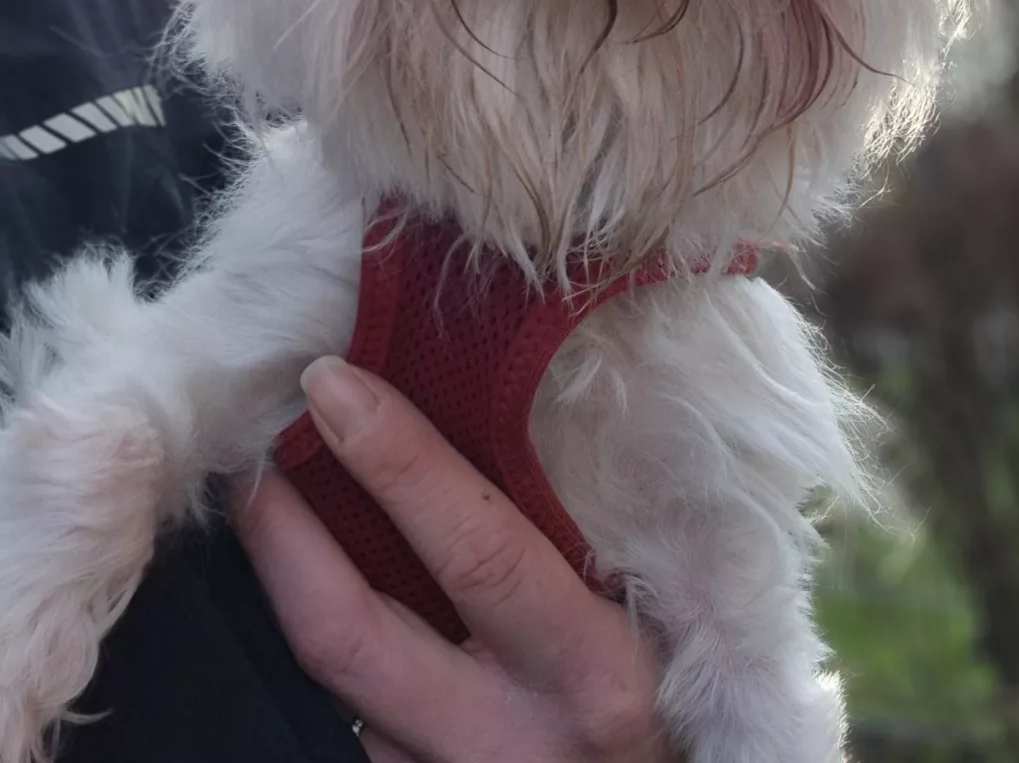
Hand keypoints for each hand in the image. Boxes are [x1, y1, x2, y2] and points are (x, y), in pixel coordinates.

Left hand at [231, 357, 671, 762]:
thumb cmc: (674, 695)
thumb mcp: (655, 614)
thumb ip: (578, 534)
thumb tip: (488, 410)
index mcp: (591, 671)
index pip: (474, 548)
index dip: (395, 460)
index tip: (334, 384)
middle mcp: (512, 739)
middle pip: (355, 631)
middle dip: (285, 533)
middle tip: (251, 448)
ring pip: (331, 685)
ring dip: (283, 587)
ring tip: (261, 501)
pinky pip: (348, 721)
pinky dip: (321, 645)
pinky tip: (305, 586)